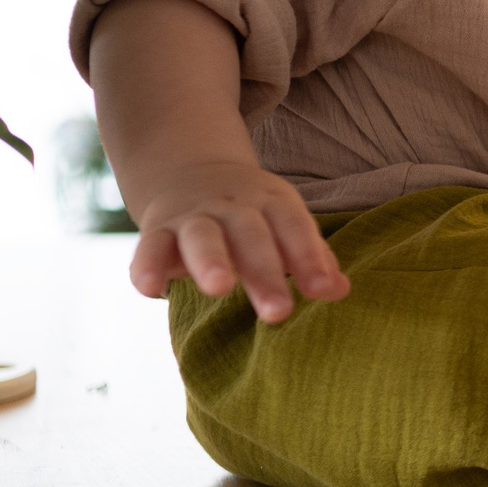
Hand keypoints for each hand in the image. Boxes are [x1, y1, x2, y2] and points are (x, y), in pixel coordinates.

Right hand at [129, 159, 349, 323]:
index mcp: (272, 202)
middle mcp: (233, 205)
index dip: (310, 258)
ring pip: (201, 236)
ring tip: (220, 290)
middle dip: (265, 273)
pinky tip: (151, 290)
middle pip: (251, 236)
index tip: (324, 292)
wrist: (191, 173)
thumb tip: (340, 290)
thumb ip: (311, 258)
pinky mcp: (157, 230)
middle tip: (278, 313)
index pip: (294, 227)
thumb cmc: (253, 216)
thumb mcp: (284, 225)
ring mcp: (193, 216)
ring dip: (210, 261)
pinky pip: (149, 246)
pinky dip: (147, 266)